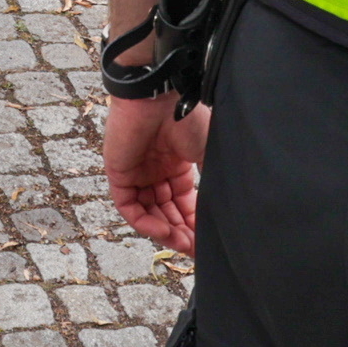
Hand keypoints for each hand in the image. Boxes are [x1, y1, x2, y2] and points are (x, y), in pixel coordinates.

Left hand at [104, 95, 209, 253]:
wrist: (160, 95)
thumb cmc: (185, 117)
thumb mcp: (208, 152)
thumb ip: (213, 181)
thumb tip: (228, 210)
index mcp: (176, 165)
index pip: (184, 203)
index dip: (195, 224)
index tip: (207, 243)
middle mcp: (156, 171)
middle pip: (167, 212)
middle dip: (182, 233)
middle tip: (196, 250)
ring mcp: (136, 173)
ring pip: (149, 213)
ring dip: (165, 231)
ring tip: (183, 244)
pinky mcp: (118, 174)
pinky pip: (129, 207)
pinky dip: (145, 222)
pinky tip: (164, 232)